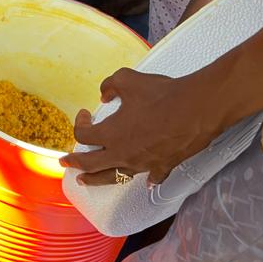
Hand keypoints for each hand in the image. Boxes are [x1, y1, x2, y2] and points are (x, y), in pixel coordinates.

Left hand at [60, 67, 223, 185]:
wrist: (196, 108)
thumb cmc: (162, 94)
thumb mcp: (127, 79)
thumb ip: (110, 85)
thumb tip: (104, 95)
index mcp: (110, 133)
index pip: (83, 136)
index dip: (79, 124)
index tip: (84, 115)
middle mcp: (122, 153)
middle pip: (91, 164)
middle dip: (75, 164)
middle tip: (65, 163)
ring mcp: (142, 163)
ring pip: (114, 176)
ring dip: (97, 179)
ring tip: (86, 181)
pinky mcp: (162, 166)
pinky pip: (152, 177)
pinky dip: (147, 179)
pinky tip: (147, 182)